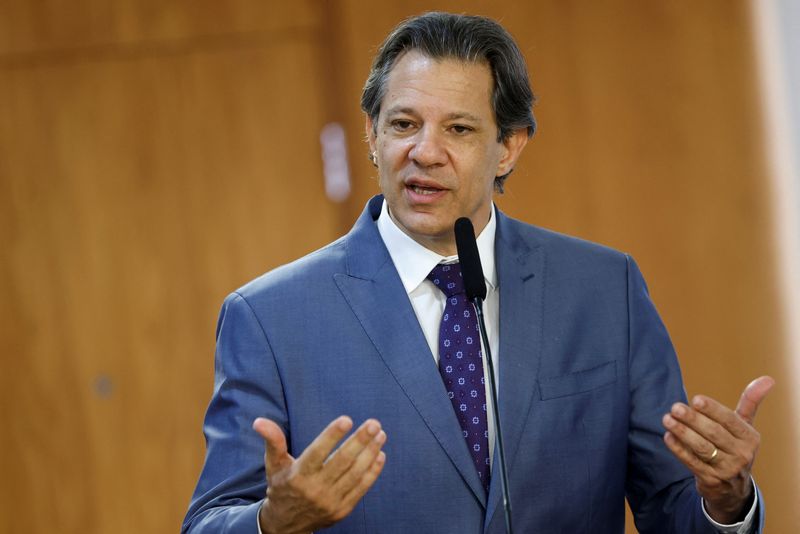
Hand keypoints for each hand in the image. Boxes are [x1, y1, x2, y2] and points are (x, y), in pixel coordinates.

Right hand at [252, 416, 386, 533]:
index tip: (347, 419)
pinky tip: (380, 454)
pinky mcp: (342, 510)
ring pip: (355, 474)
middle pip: (342, 461)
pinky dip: (373, 471)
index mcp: (298, 475)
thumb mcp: (274, 464)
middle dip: (360, 441)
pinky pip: (361, 488)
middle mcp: (315, 489)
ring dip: (370, 453)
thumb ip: (273, 441)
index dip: (332, 435)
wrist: (286, 524)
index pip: (317, 453)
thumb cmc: (282, 486)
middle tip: (373, 423)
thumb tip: (259, 421)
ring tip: (380, 435)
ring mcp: (330, 501)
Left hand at [662, 376, 773, 523]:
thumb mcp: (745, 427)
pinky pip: (692, 462)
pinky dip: (678, 449)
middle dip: (693, 419)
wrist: (733, 489)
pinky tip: (668, 437)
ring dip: (682, 432)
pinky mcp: (711, 480)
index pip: (730, 420)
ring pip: (702, 448)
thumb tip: (767, 378)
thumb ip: (750, 402)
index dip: (713, 409)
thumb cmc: (735, 447)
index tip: (695, 399)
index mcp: (750, 438)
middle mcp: (741, 454)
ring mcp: (726, 469)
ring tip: (667, 419)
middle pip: (714, 433)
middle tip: (675, 407)